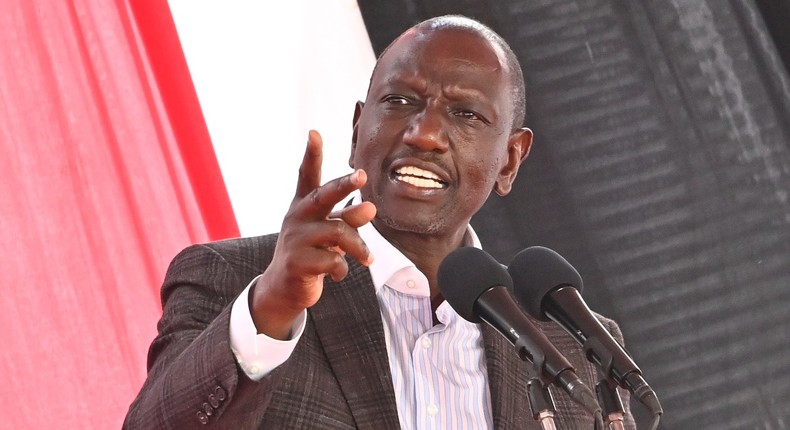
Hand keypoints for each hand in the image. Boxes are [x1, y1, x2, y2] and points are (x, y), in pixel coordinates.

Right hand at [250, 130, 375, 338]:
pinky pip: (333, 260)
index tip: (314, 133)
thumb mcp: (331, 233)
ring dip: (359, 246)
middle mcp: (297, 217)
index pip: (307, 175)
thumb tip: (371, 208)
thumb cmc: (312, 252)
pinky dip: (342, 268)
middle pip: (323, 195)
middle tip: (361, 176)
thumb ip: (351, 219)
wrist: (284, 288)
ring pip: (338, 232)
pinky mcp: (297, 262)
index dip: (312, 154)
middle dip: (343, 185)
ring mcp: (295, 239)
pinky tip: (338, 273)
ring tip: (368, 259)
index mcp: (304, 205)